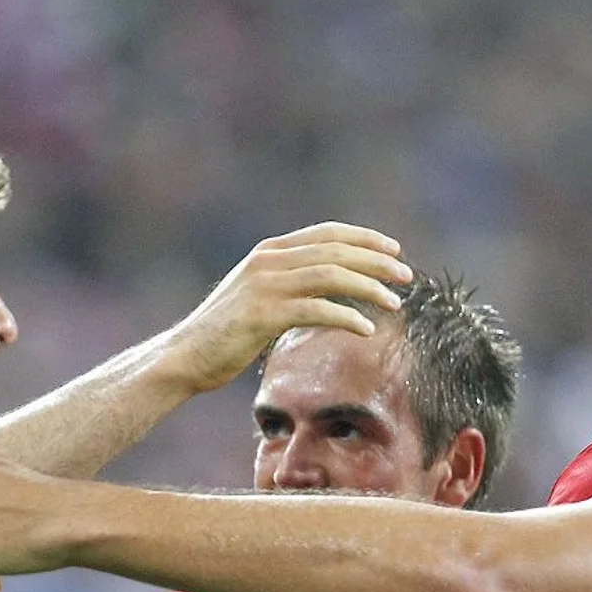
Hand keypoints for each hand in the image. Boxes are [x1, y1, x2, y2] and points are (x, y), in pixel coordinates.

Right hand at [166, 221, 409, 391]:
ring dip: (368, 287)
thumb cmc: (223, 334)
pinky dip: (345, 317)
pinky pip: (316, 310)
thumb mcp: (256, 297)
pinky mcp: (264, 315)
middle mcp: (268, 261)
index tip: (394, 250)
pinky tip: (365, 329)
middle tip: (406, 276)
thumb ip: (286, 284)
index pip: (327, 234)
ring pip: (331, 276)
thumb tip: (326, 287)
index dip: (364, 238)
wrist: (185, 357)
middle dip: (376, 261)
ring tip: (394, 303)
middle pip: (335, 251)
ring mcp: (265, 286)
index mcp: (268, 252)